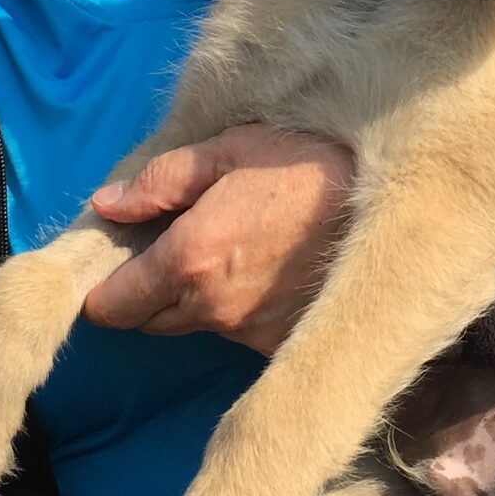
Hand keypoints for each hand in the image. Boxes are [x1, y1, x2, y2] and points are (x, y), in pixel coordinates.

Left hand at [83, 126, 352, 354]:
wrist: (391, 198)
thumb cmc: (306, 164)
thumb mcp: (227, 150)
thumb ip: (159, 182)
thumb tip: (108, 204)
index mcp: (188, 259)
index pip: (114, 305)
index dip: (104, 290)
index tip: (114, 269)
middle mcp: (214, 307)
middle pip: (150, 321)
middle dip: (146, 293)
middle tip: (170, 249)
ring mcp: (251, 333)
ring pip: (196, 327)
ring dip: (195, 300)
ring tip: (227, 252)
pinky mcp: (285, 345)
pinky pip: (240, 336)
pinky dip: (239, 311)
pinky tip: (263, 273)